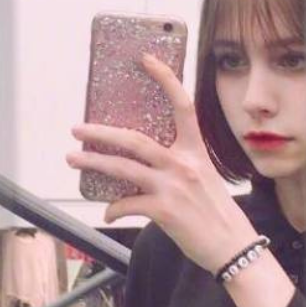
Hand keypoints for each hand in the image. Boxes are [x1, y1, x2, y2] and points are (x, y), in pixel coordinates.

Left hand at [66, 53, 257, 274]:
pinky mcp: (164, 211)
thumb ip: (177, 164)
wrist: (232, 246)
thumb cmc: (216, 212)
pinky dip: (113, 209)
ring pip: (123, 168)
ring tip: (73, 157)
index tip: (147, 59)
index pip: (182, 105)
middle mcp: (183, 164)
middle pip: (135, 139)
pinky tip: (108, 213)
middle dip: (101, 132)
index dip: (166, 79)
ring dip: (93, 161)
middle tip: (77, 128)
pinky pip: (127, 204)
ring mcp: (173, 187)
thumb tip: (143, 162)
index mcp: (195, 151)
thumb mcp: (204, 176)